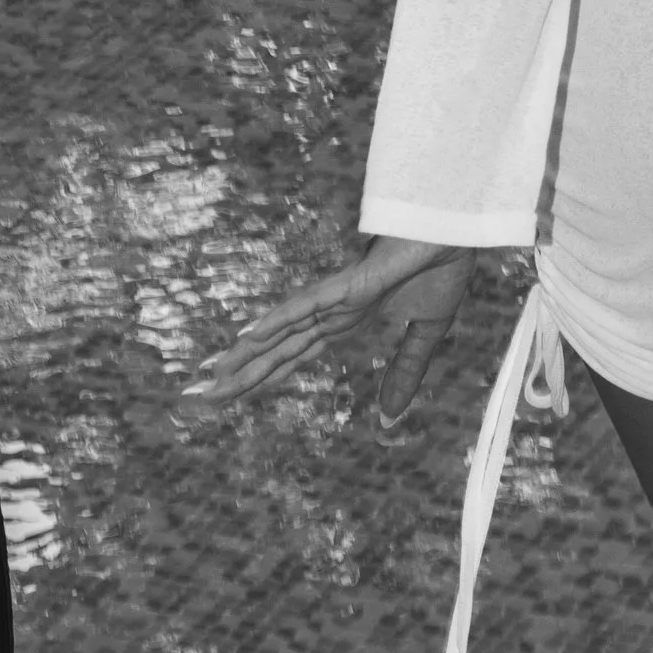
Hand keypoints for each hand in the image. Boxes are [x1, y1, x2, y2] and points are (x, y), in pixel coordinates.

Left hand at [181, 234, 475, 423]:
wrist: (459, 232)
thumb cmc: (441, 269)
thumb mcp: (424, 336)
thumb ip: (404, 374)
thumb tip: (388, 420)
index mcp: (343, 324)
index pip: (290, 358)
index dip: (258, 378)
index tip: (223, 397)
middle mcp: (330, 313)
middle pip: (274, 350)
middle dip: (236, 374)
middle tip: (193, 397)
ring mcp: (338, 297)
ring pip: (281, 330)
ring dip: (243, 353)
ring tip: (206, 373)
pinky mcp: (352, 282)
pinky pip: (309, 304)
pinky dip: (279, 319)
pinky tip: (249, 334)